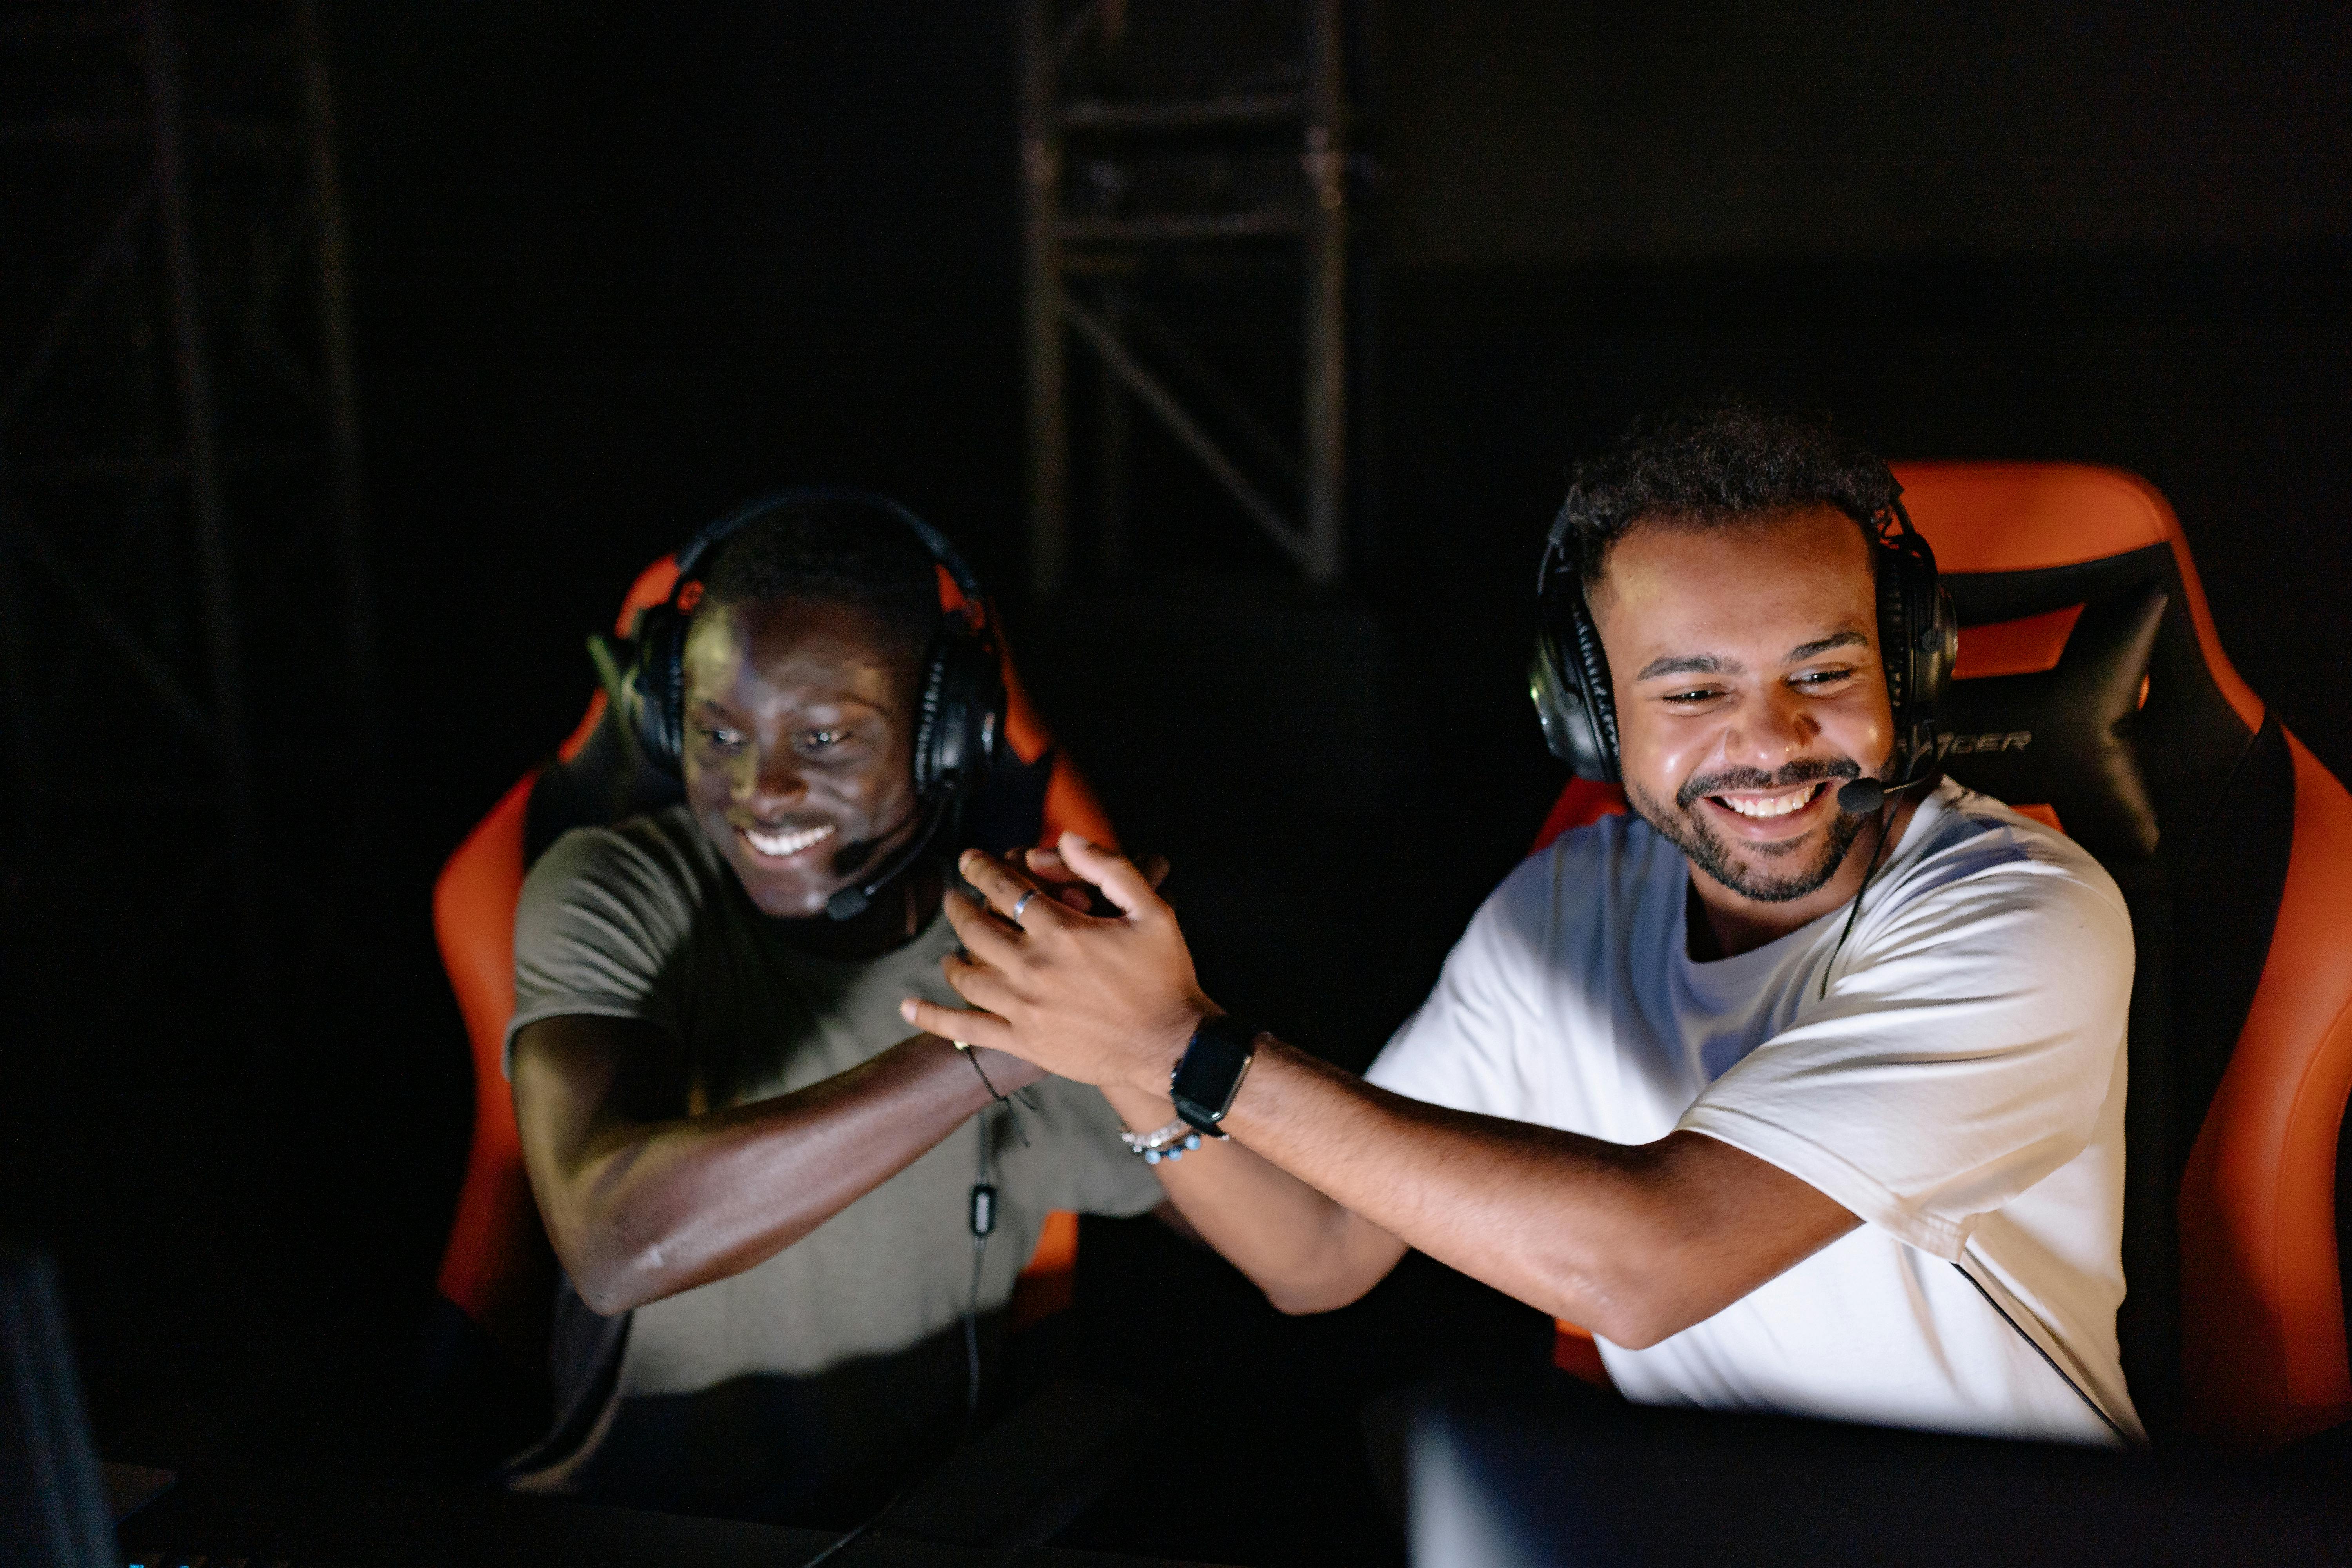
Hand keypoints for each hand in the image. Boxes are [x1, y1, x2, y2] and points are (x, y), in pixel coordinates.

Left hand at [899, 833, 1210, 1094]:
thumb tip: (1065, 840)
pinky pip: (966, 1028)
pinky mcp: (1023, 1042)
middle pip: (976, 928)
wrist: (1171, 1045)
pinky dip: (932, 1016)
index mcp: (1062, 931)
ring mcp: (1024, 1008)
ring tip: (950, 946)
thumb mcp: (1153, 910)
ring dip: (951, 954)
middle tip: (954, 897)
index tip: (968, 860)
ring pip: (966, 975)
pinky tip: (907, 1006)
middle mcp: (1034, 967)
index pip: (1006, 888)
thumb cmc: (1166, 975)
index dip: (981, 869)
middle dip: (959, 906)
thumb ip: (1111, 868)